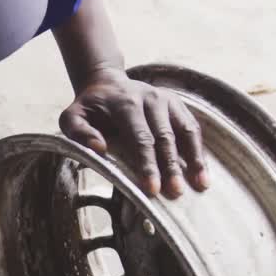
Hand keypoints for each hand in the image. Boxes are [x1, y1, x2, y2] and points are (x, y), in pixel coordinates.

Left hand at [60, 68, 208, 198]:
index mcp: (125, 103)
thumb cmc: (88, 109)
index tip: (152, 189)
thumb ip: (79, 132)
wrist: (106, 83)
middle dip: (172, 167)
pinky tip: (203, 171)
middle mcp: (151, 99)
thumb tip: (99, 149)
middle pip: (165, 137)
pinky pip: (192, 128)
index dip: (148, 165)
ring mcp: (167, 100)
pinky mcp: (178, 105)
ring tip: (201, 184)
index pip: (140, 138)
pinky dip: (199, 150)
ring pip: (185, 131)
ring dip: (194, 159)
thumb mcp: (72, 117)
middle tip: (177, 192)